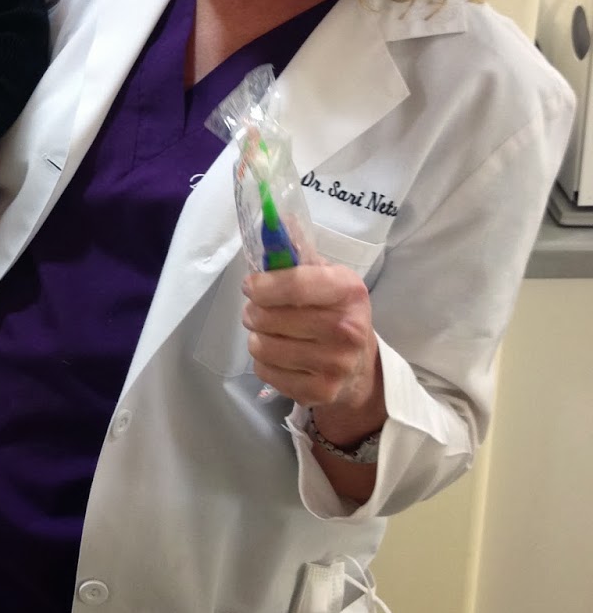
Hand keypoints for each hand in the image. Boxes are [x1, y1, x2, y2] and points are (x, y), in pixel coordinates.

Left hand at [240, 263, 385, 439]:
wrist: (360, 367)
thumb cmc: (336, 311)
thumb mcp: (327, 277)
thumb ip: (298, 252)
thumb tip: (272, 220)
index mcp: (348, 291)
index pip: (294, 285)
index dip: (262, 285)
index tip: (251, 286)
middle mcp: (346, 329)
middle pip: (269, 317)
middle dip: (253, 311)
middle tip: (258, 311)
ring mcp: (335, 365)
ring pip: (262, 346)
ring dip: (256, 337)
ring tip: (269, 333)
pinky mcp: (320, 392)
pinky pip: (265, 372)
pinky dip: (263, 362)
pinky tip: (279, 356)